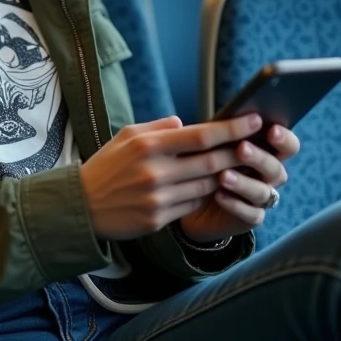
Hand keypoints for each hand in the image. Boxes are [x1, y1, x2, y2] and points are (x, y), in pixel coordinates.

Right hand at [78, 114, 264, 241]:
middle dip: (239, 153)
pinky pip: (193, 206)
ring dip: (227, 176)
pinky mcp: (158, 220)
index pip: (200, 135)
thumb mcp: (126, 136)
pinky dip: (206, 196)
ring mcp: (158, 198)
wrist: (81, 206)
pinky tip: (213, 188)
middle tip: (258, 146)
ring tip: (242, 166)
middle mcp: (155, 171)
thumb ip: (158, 128)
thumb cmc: (106, 166)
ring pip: (207, 186)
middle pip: (212, 162)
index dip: (231, 128)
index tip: (254, 121)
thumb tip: (186, 124)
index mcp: (148, 145)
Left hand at [177, 124, 300, 243]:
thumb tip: (188, 119)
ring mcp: (261, 198)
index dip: (284, 138)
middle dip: (260, 158)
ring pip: (263, 192)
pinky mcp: (250, 217)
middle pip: (276, 168)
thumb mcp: (210, 143)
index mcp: (267, 152)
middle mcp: (269, 176)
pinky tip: (219, 195)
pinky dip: (235, 205)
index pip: (288, 145)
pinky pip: (251, 214)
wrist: (195, 198)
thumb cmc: (208, 161)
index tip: (272, 129)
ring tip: (223, 175)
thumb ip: (214, 132)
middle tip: (241, 148)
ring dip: (244, 182)